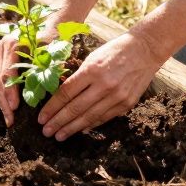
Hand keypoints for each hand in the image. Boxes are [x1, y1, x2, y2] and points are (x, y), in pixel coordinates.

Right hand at [0, 25, 57, 126]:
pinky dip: (5, 94)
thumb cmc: (55, 38)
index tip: (15, 108)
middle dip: (4, 102)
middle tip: (11, 120)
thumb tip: (49, 91)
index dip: (11, 93)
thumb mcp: (53, 53)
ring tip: (10, 119)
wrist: (52, 24)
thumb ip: (48, 70)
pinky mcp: (1, 57)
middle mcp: (2, 45)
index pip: (8, 73)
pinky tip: (10, 108)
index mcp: (12, 43)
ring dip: (3, 101)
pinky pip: (0, 79)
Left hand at [37, 31, 164, 140]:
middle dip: (58, 122)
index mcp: (92, 70)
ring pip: (89, 117)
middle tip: (46, 132)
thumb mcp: (92, 57)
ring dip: (72, 128)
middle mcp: (104, 85)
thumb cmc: (114, 50)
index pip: (66, 93)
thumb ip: (79, 76)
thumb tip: (62, 96)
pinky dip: (90, 125)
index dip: (52, 107)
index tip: (41, 118)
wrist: (144, 50)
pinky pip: (104, 118)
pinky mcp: (127, 103)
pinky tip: (80, 130)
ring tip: (59, 136)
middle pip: (75, 108)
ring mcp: (117, 96)